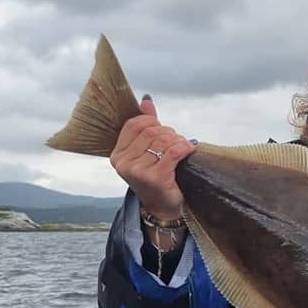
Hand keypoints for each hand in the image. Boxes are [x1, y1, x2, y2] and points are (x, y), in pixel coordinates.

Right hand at [110, 95, 195, 219]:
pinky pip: (173, 152)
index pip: (133, 125)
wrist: (163, 207)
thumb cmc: (156, 177)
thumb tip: (146, 101)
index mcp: (117, 154)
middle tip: (176, 142)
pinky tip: (189, 151)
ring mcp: (138, 171)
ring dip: (178, 141)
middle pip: (150, 131)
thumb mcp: (146, 151)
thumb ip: (145, 125)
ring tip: (182, 148)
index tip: (162, 129)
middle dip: (168, 133)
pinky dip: (184, 148)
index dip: (151, 121)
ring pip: (163, 140)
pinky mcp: (155, 178)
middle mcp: (124, 163)